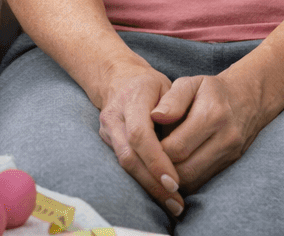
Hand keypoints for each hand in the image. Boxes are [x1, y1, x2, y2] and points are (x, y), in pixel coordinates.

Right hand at [95, 62, 185, 217]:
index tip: (175, 182)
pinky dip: (142, 182)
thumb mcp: (169, 87)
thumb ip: (175, 108)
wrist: (119, 79)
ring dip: (148, 187)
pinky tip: (159, 195)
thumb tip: (177, 138)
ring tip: (172, 204)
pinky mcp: (106, 141)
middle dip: (153, 182)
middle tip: (176, 202)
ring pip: (123, 164)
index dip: (156, 160)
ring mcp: (107, 130)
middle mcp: (114, 116)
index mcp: (132, 98)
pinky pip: (122, 166)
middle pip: (129, 155)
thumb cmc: (152, 86)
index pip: (140, 134)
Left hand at [150, 68, 270, 192]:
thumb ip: (172, 99)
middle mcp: (225, 138)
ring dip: (173, 179)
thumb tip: (155, 117)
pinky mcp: (231, 165)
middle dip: (162, 170)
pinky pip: (203, 183)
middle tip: (147, 160)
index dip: (155, 152)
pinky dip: (185, 180)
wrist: (247, 99)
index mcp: (212, 115)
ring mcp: (230, 155)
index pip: (177, 147)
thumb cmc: (210, 90)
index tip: (143, 147)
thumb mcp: (190, 83)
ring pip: (194, 181)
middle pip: (185, 170)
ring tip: (158, 165)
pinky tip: (174, 168)